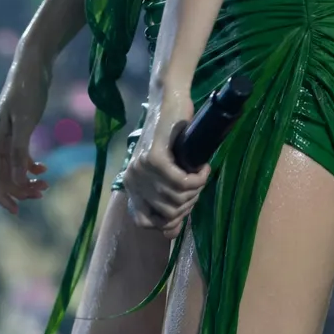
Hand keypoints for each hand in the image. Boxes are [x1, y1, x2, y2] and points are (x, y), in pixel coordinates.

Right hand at [0, 43, 50, 214]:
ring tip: (46, 184)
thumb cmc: (28, 89)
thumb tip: (15, 180)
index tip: (17, 211)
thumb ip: (19, 150)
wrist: (34, 64)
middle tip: (42, 193)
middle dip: (19, 189)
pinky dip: (30, 166)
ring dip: (26, 180)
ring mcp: (5, 135)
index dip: (1, 195)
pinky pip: (19, 157)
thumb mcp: (26, 121)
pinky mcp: (17, 130)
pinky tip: (44, 169)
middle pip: (1, 175)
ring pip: (11, 168)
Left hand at [122, 83, 209, 239]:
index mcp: (130, 185)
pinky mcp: (154, 158)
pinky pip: (181, 183)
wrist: (168, 100)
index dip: (168, 223)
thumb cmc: (171, 136)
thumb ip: (165, 199)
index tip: (185, 208)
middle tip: (197, 185)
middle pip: (167, 213)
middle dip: (189, 203)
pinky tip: (203, 169)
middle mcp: (132, 179)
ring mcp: (141, 169)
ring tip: (201, 174)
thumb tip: (170, 234)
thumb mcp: (166, 171)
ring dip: (195, 190)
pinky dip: (197, 179)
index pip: (144, 222)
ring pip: (176, 199)